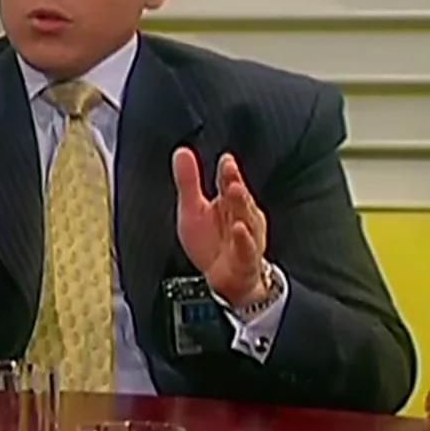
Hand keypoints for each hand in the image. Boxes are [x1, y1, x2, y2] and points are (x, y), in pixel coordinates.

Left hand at [173, 149, 268, 305]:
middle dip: (235, 185)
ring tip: (235, 192)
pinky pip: (247, 249)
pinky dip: (244, 240)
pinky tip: (239, 230)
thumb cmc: (212, 241)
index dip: (228, 172)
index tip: (225, 160)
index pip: (228, 183)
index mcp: (228, 203)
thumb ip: (188, 181)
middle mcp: (241, 217)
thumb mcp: (192, 208)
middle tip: (230, 173)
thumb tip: (181, 151)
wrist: (225, 279)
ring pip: (247, 220)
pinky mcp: (246, 260)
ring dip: (242, 206)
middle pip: (238, 199)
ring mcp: (246, 238)